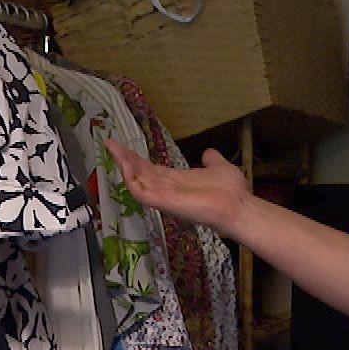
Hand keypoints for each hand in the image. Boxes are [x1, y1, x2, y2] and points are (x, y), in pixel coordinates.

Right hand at [106, 138, 250, 236]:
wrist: (238, 206)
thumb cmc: (231, 191)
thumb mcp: (219, 167)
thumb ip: (211, 160)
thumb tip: (207, 153)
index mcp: (177, 181)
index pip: (151, 170)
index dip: (137, 160)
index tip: (124, 148)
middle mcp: (167, 189)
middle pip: (140, 174)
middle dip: (124, 159)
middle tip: (110, 144)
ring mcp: (164, 196)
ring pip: (137, 181)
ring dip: (124, 165)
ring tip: (113, 149)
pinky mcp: (163, 202)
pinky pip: (141, 192)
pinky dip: (131, 179)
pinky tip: (124, 164)